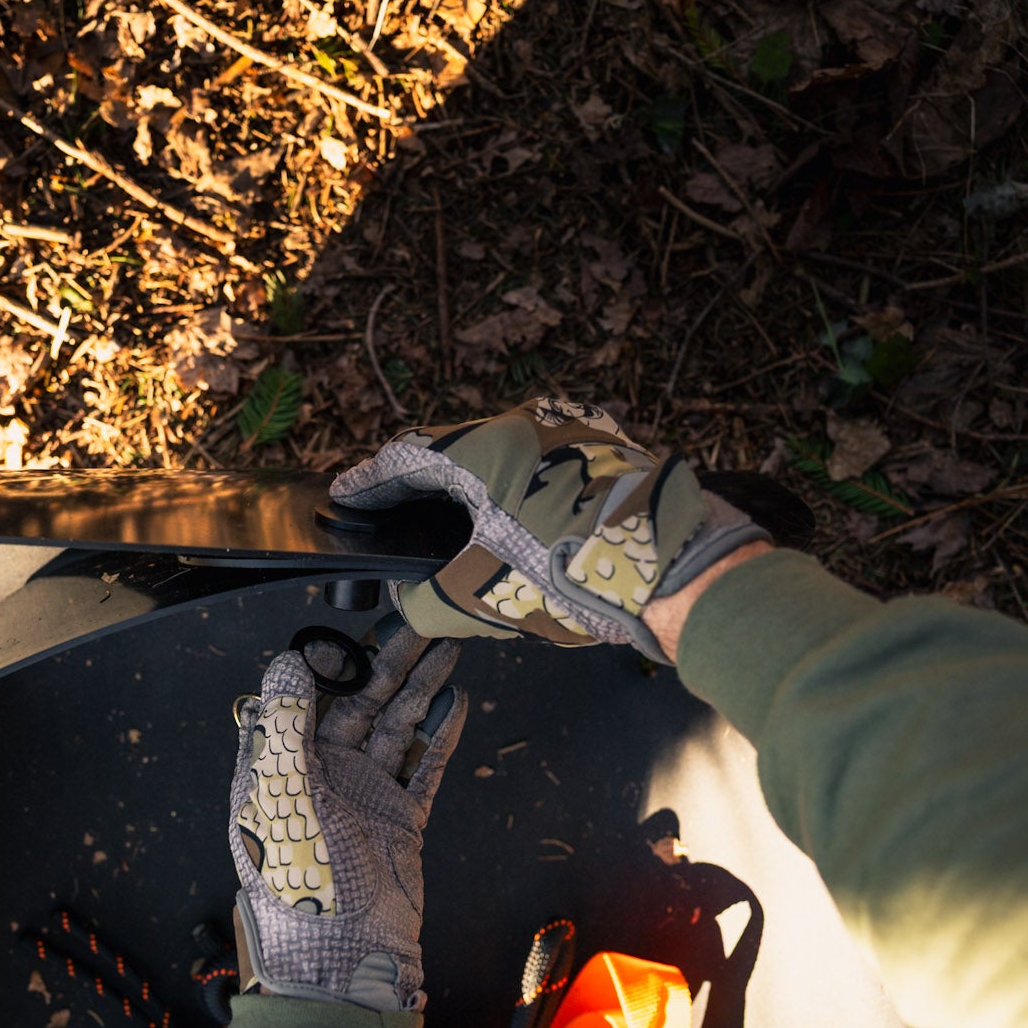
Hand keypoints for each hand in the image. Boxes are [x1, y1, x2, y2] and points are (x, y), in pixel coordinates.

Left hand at [230, 622, 466, 1010]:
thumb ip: (286, 726)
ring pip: (395, 728)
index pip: (302, 698)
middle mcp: (321, 775)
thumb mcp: (284, 798)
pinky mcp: (399, 820)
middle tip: (417, 622)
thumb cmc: (300, 889)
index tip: (352, 627)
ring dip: (420, 689)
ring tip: (445, 649)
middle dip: (387, 664)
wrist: (344, 961)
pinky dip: (440, 735)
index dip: (328, 661)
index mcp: (278, 768)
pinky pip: (423, 766)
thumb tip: (286, 660)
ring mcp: (363, 796)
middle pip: (358, 704)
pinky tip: (455, 702)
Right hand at [330, 397, 770, 660]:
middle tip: (392, 513)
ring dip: (471, 489)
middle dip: (419, 485)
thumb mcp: (483, 601)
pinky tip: (514, 530)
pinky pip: (542, 468)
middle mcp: (529, 424)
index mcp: (486, 447)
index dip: (367, 483)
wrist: (684, 573)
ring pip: (502, 458)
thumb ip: (428, 603)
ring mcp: (576, 434)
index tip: (342, 497)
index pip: (404, 458)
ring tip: (449, 527)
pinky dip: (514, 493)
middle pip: (453, 451)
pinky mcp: (611, 455)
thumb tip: (409, 603)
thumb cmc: (577, 578)